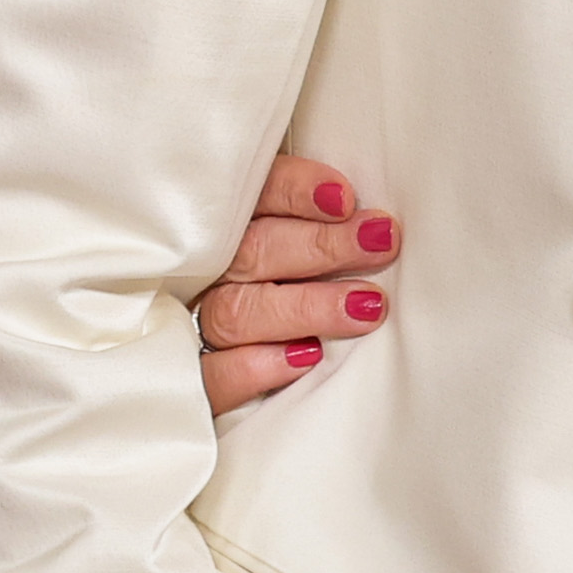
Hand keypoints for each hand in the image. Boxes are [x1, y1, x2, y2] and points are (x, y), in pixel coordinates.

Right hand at [197, 153, 398, 415]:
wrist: (217, 371)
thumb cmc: (291, 278)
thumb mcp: (298, 234)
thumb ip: (321, 215)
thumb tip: (366, 208)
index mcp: (225, 225)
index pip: (250, 196)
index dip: (294, 190)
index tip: (345, 199)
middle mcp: (204, 272)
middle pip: (251, 252)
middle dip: (321, 246)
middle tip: (381, 244)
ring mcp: (191, 325)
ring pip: (234, 313)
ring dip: (304, 308)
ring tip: (366, 307)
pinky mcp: (193, 382)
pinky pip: (211, 378)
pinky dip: (252, 368)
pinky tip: (304, 358)